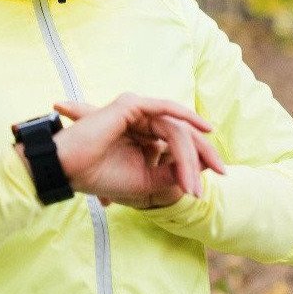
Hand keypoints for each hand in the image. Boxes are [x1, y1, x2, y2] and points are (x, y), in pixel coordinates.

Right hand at [50, 94, 225, 208]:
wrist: (70, 171)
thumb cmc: (101, 176)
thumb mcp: (146, 181)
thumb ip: (171, 173)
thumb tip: (203, 168)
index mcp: (143, 137)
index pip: (178, 145)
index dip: (198, 163)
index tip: (206, 188)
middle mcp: (142, 121)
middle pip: (183, 135)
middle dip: (204, 155)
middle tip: (222, 173)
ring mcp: (136, 110)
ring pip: (176, 130)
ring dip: (189, 156)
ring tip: (193, 183)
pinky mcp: (131, 104)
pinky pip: (166, 110)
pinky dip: (186, 118)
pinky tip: (204, 130)